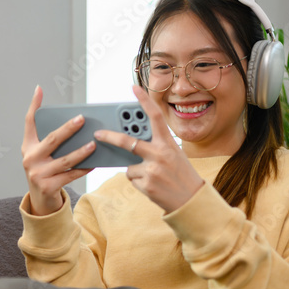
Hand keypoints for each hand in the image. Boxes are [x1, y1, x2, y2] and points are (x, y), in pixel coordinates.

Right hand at [21, 86, 94, 215]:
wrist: (40, 199)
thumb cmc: (44, 170)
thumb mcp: (41, 154)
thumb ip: (51, 139)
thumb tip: (73, 121)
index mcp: (27, 146)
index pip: (29, 122)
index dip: (34, 105)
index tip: (39, 89)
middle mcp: (30, 158)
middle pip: (52, 139)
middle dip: (68, 128)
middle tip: (82, 119)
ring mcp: (38, 174)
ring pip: (65, 160)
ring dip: (81, 152)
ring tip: (93, 144)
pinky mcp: (48, 186)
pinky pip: (70, 175)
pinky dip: (83, 169)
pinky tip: (93, 163)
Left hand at [94, 85, 204, 212]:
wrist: (191, 200)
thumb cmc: (181, 175)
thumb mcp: (173, 155)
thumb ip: (155, 147)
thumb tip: (130, 143)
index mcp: (168, 143)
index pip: (155, 116)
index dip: (144, 100)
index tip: (133, 88)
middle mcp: (159, 154)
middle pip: (127, 141)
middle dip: (110, 137)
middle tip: (98, 134)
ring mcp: (152, 170)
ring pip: (129, 166)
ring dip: (136, 171)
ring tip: (154, 177)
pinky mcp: (146, 184)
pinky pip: (132, 179)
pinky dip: (139, 182)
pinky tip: (153, 186)